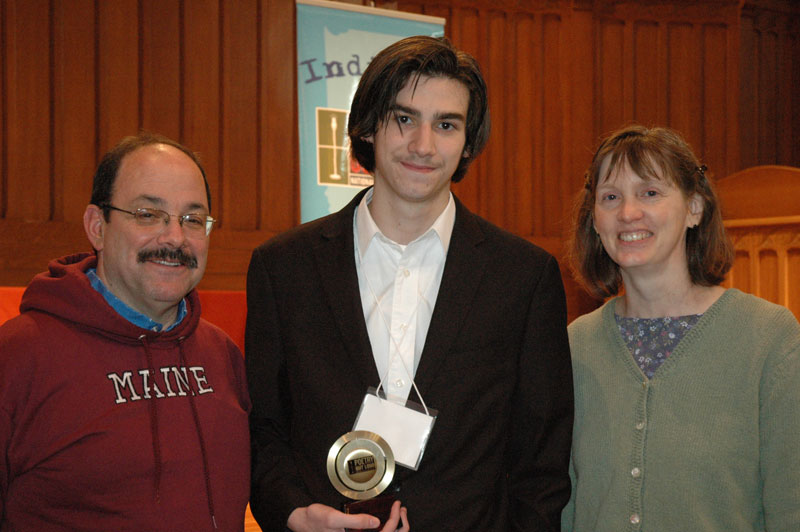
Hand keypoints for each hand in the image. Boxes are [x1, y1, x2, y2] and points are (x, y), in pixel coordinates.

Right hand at [287, 501, 409, 531]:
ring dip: (393, 526)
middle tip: (401, 508)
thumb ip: (355, 521)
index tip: (397, 506)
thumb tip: (375, 521)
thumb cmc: (315, 520)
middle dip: (399, 524)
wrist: (302, 522)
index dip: (394, 519)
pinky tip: (384, 517)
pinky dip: (384, 527)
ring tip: (397, 512)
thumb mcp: (334, 518)